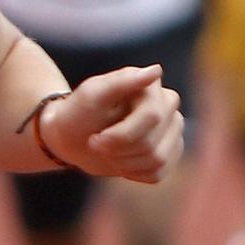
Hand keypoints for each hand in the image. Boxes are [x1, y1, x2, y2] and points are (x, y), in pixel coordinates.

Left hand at [39, 66, 183, 182]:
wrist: (72, 137)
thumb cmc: (79, 113)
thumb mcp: (92, 96)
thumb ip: (120, 82)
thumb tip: (156, 70)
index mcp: (150, 86)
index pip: (152, 117)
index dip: (121, 135)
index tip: (94, 139)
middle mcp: (168, 104)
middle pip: (152, 143)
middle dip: (118, 149)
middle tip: (96, 144)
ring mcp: (172, 128)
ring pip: (158, 159)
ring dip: (124, 162)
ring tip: (107, 152)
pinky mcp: (170, 151)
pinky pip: (159, 173)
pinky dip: (133, 173)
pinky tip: (119, 161)